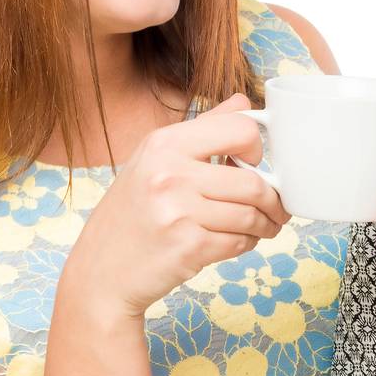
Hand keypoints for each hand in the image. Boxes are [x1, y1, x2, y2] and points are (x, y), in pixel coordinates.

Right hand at [63, 93, 289, 319]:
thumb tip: (244, 102)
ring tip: (262, 227)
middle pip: (254, 181)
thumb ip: (204, 129)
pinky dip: (246, 244)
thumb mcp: (155, 160)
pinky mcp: (188, 246)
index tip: (257, 164)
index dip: (258, 148)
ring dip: (265, 225)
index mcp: (164, 143)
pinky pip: (239, 242)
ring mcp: (177, 210)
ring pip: (251, 214)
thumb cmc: (132, 214)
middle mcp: (169, 173)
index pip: (241, 129)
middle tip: (276, 209)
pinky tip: (236, 242)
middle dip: (274, 200)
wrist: (99, 273)